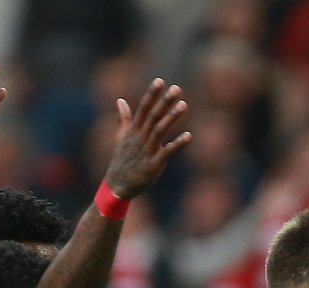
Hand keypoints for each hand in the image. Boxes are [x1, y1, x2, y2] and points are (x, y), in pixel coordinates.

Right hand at [103, 78, 190, 199]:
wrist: (119, 185)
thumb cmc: (122, 160)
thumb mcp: (121, 137)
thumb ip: (123, 119)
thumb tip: (119, 100)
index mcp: (133, 130)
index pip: (142, 108)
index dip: (151, 95)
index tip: (159, 81)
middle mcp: (140, 138)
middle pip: (153, 116)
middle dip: (164, 102)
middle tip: (176, 88)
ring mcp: (147, 150)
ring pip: (159, 130)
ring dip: (172, 117)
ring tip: (184, 105)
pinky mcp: (154, 164)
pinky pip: (167, 152)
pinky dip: (178, 144)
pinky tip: (189, 136)